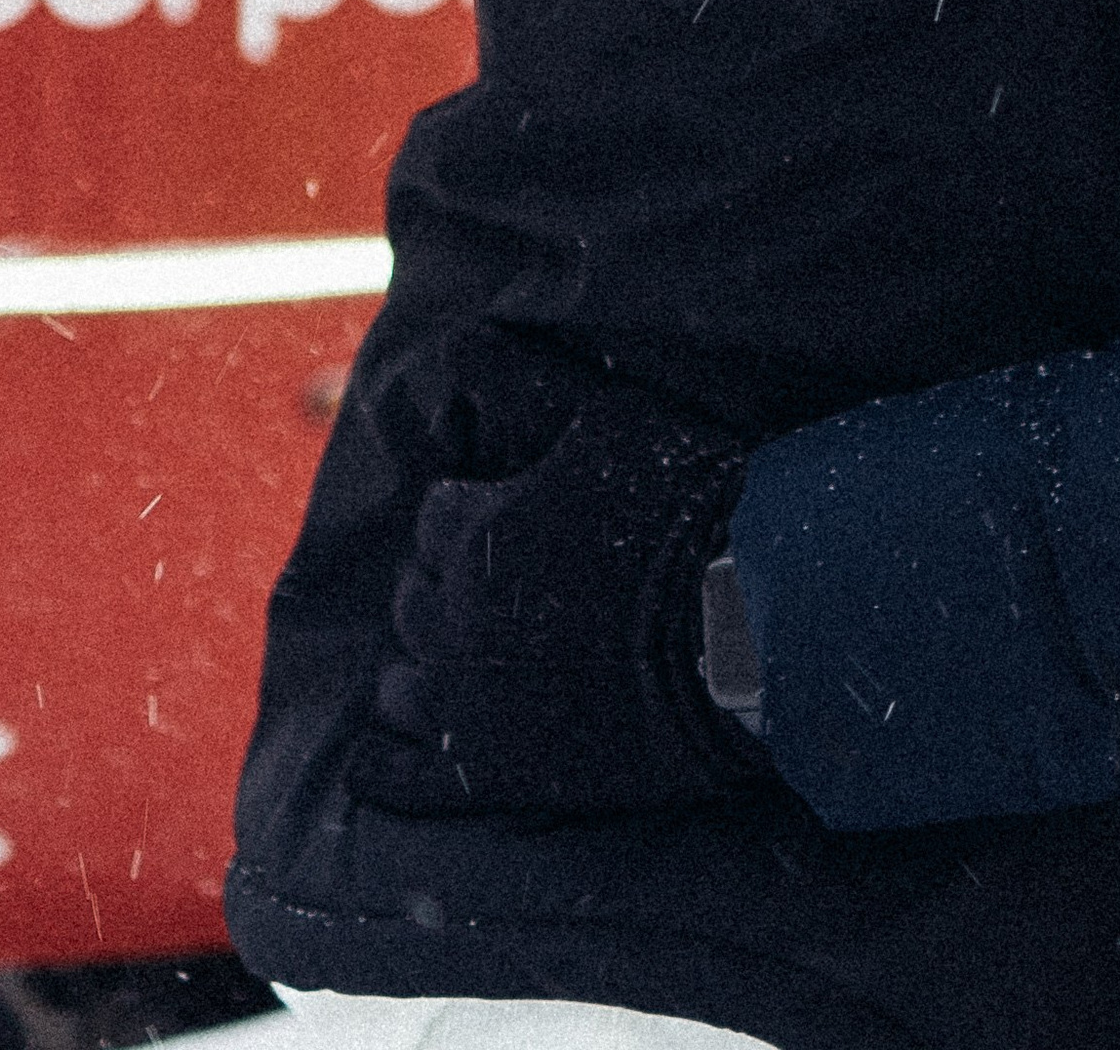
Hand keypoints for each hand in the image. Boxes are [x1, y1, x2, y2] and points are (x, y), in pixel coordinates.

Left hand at [350, 387, 757, 819]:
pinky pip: (401, 777)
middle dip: (443, 590)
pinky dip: (382, 767)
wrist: (744, 625)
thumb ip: (518, 378)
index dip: (468, 519)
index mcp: (471, 531)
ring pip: (402, 684)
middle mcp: (453, 616)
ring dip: (421, 667)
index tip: (499, 521)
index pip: (434, 521)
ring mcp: (469, 701)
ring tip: (455, 665)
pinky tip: (376, 763)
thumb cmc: (681, 510)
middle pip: (414, 600)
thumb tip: (458, 340)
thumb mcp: (602, 418)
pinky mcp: (494, 772)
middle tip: (488, 591)